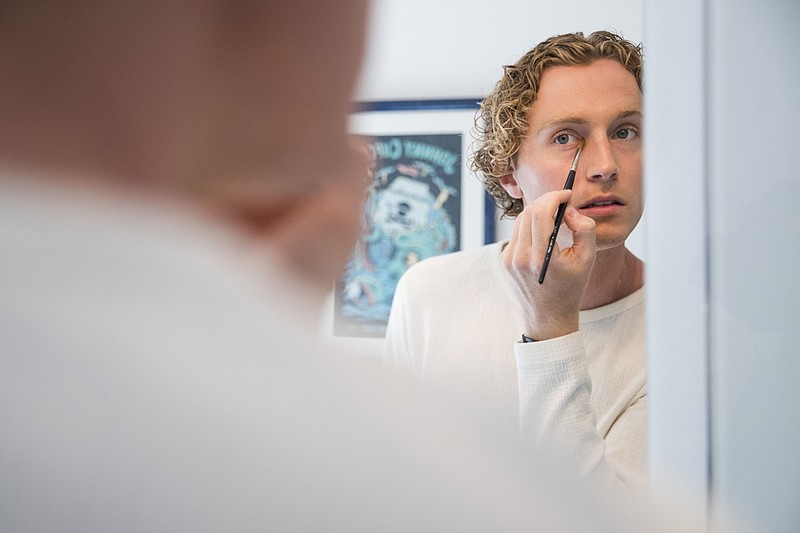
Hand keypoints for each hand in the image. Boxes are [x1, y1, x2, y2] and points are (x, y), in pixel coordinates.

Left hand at [501, 189, 595, 339]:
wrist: (548, 316)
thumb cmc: (570, 288)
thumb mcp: (587, 259)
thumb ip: (584, 229)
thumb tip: (568, 211)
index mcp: (540, 257)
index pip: (540, 212)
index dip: (554, 197)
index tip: (566, 194)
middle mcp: (520, 257)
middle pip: (528, 212)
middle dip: (546, 201)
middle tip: (562, 201)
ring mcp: (509, 259)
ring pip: (520, 220)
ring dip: (538, 212)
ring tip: (555, 216)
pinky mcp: (505, 260)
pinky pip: (517, 232)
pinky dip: (530, 225)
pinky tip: (544, 231)